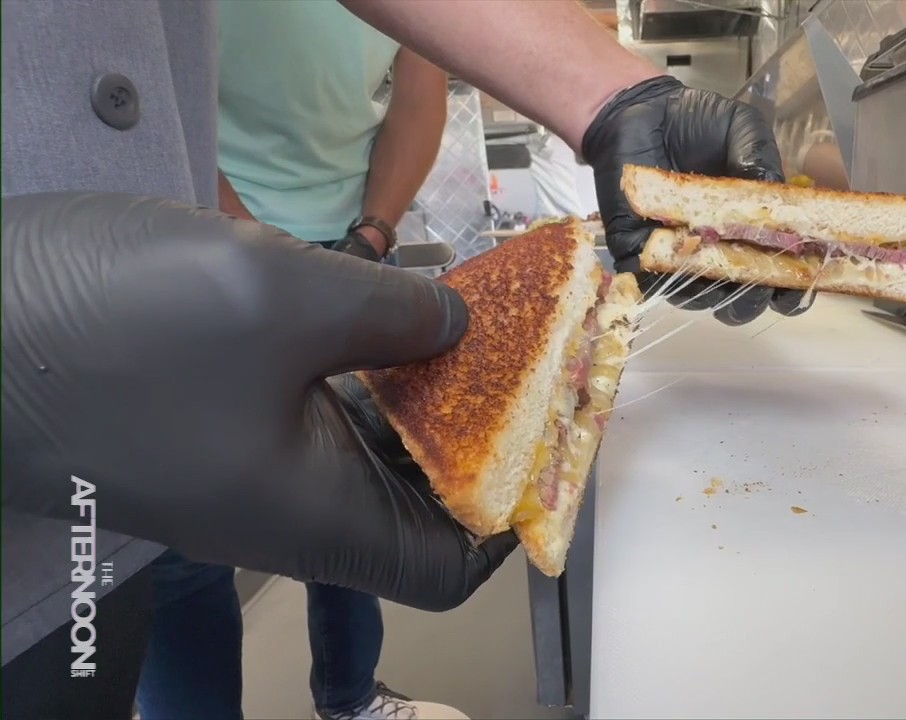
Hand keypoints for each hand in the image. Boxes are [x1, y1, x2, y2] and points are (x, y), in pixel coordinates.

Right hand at [1, 192, 515, 611]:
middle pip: (419, 499)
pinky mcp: (223, 409)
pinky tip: (392, 304)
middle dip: (483, 428)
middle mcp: (291, 503)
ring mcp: (253, 457)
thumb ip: (392, 313)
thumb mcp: (277, 302)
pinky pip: (323, 402)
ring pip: (374, 444)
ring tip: (477, 316)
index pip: (446, 567)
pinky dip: (370, 361)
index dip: (511, 515)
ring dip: (429, 384)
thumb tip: (460, 317)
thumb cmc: (114, 325)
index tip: (550, 437)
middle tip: (529, 354)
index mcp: (314, 516)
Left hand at [583, 76, 810, 325]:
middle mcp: (720, 250)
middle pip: (741, 299)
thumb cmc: (697, 121)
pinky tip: (680, 262)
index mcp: (754, 227)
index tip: (796, 289)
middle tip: (758, 288)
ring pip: (699, 299)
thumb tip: (774, 196)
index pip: (779, 271)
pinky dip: (668, 280)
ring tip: (720, 276)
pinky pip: (654, 282)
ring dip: (713, 295)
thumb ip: (760, 158)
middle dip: (752, 301)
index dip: (791, 288)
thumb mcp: (742, 128)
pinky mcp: (640, 251)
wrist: (640, 110)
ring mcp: (681, 255)